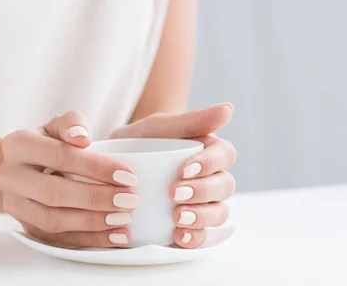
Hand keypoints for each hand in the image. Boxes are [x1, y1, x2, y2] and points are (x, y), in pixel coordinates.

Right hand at [0, 111, 138, 246]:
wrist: (25, 167)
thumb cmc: (48, 142)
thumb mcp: (59, 126)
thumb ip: (72, 124)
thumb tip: (82, 138)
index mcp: (18, 144)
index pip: (59, 156)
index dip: (95, 167)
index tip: (128, 176)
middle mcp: (9, 176)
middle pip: (53, 193)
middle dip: (95, 198)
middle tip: (129, 200)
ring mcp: (13, 205)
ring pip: (51, 221)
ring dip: (91, 222)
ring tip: (123, 219)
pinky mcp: (24, 227)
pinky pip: (56, 240)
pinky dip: (88, 240)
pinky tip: (114, 236)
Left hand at [110, 103, 236, 248]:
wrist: (118, 162)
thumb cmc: (144, 138)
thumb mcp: (160, 126)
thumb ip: (191, 119)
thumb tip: (228, 109)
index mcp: (210, 150)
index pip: (224, 155)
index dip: (210, 163)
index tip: (184, 168)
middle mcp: (212, 177)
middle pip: (224, 186)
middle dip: (203, 192)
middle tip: (175, 193)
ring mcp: (203, 203)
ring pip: (219, 212)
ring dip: (202, 217)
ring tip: (177, 218)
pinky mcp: (191, 224)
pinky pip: (203, 235)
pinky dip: (195, 238)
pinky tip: (179, 236)